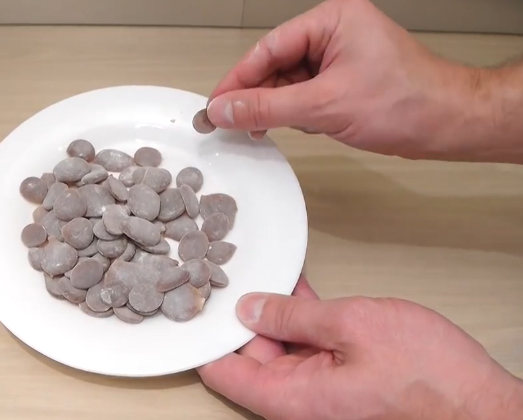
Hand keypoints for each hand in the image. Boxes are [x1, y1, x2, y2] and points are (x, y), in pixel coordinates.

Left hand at [197, 277, 522, 419]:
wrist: (483, 408)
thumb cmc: (432, 379)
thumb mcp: (355, 325)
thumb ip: (295, 314)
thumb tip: (251, 307)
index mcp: (290, 399)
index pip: (221, 372)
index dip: (204, 335)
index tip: (192, 299)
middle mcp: (298, 402)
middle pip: (247, 355)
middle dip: (237, 314)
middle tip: (223, 270)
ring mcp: (319, 393)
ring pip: (277, 346)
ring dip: (271, 310)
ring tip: (257, 268)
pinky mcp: (340, 381)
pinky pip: (307, 347)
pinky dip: (299, 317)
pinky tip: (292, 284)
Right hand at [204, 0, 506, 161]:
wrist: (451, 124)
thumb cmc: (407, 103)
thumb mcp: (324, 107)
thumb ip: (266, 108)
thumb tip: (223, 109)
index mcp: (332, 18)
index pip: (269, 48)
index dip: (238, 79)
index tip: (215, 104)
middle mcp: (335, 30)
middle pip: (276, 64)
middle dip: (258, 96)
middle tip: (231, 123)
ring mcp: (342, 54)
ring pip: (289, 81)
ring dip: (277, 108)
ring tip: (261, 129)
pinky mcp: (347, 77)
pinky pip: (306, 92)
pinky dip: (296, 112)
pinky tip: (292, 127)